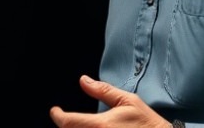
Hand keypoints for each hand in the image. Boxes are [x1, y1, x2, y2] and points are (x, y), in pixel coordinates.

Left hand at [50, 75, 170, 127]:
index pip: (67, 122)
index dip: (57, 116)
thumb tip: (83, 80)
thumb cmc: (148, 124)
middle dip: (66, 126)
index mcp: (100, 126)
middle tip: (67, 120)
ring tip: (77, 126)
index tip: (55, 111)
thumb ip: (103, 91)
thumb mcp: (128, 102)